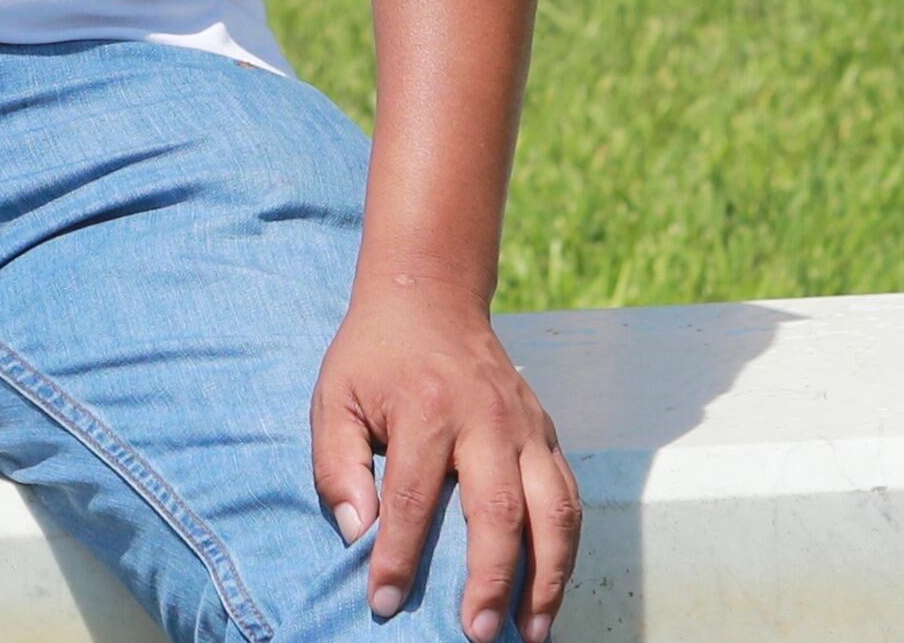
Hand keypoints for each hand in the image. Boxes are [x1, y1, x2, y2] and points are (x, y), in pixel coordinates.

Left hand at [312, 291, 579, 640]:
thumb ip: (337, 464)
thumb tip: (357, 531)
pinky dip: (567, 547)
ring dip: (549, 576)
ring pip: (554, 510)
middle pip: (498, 511)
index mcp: (428, 408)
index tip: (385, 603)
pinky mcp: (547, 433)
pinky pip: (568, 497)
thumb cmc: (375, 356)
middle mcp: (487, 419)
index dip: (399, 557)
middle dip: (491, 580)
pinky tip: (553, 586)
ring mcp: (526, 426)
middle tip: (478, 633)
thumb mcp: (335, 396)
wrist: (430, 294)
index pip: (414, 498)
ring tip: (533, 631)